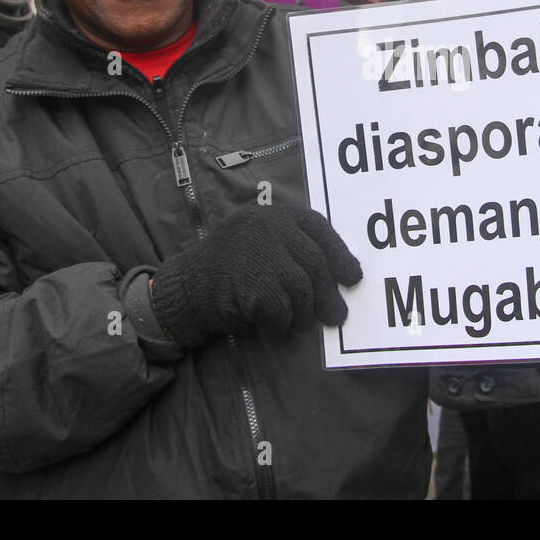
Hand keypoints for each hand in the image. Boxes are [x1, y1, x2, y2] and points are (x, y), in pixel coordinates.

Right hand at [149, 203, 362, 346]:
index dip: (340, 253)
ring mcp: (258, 253)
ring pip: (302, 287)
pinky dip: (284, 322)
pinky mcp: (251, 283)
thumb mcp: (258, 242)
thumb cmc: (229, 268)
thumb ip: (291, 247)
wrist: (185, 287)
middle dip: (328, 292)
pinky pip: (282, 308)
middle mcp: (267, 227)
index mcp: (272, 214)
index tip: (353, 276)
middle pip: (314, 261)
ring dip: (306, 312)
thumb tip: (337, 274)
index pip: (318, 228)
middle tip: (337, 314)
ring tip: (302, 323)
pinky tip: (277, 324)